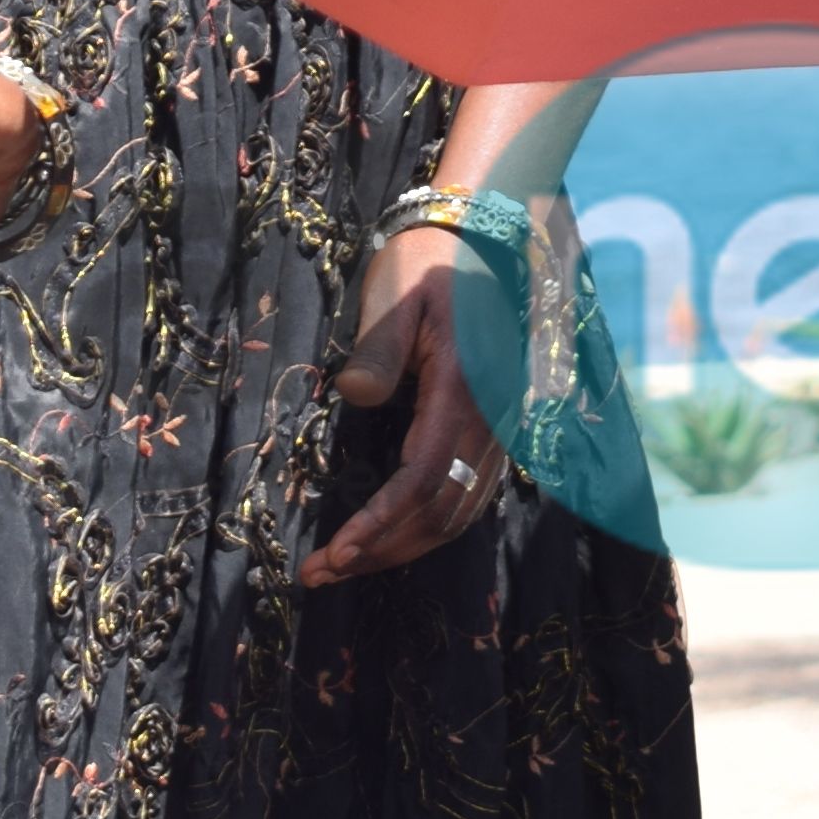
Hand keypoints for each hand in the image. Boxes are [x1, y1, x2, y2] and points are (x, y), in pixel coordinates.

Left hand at [303, 219, 505, 586]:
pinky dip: (429, 529)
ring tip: (345, 565)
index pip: (423, 478)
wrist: (481, 245)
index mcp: (461, 392)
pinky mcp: (494, 433)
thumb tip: (355, 397)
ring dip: (403, 547)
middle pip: (441, 513)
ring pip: (458, 514)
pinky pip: (469, 498)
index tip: (338, 551)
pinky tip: (393, 539)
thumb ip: (378, 350)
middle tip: (321, 573)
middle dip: (382, 551)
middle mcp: (489, 423)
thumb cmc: (428, 267)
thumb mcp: (395, 297)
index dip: (382, 523)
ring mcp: (497, 432)